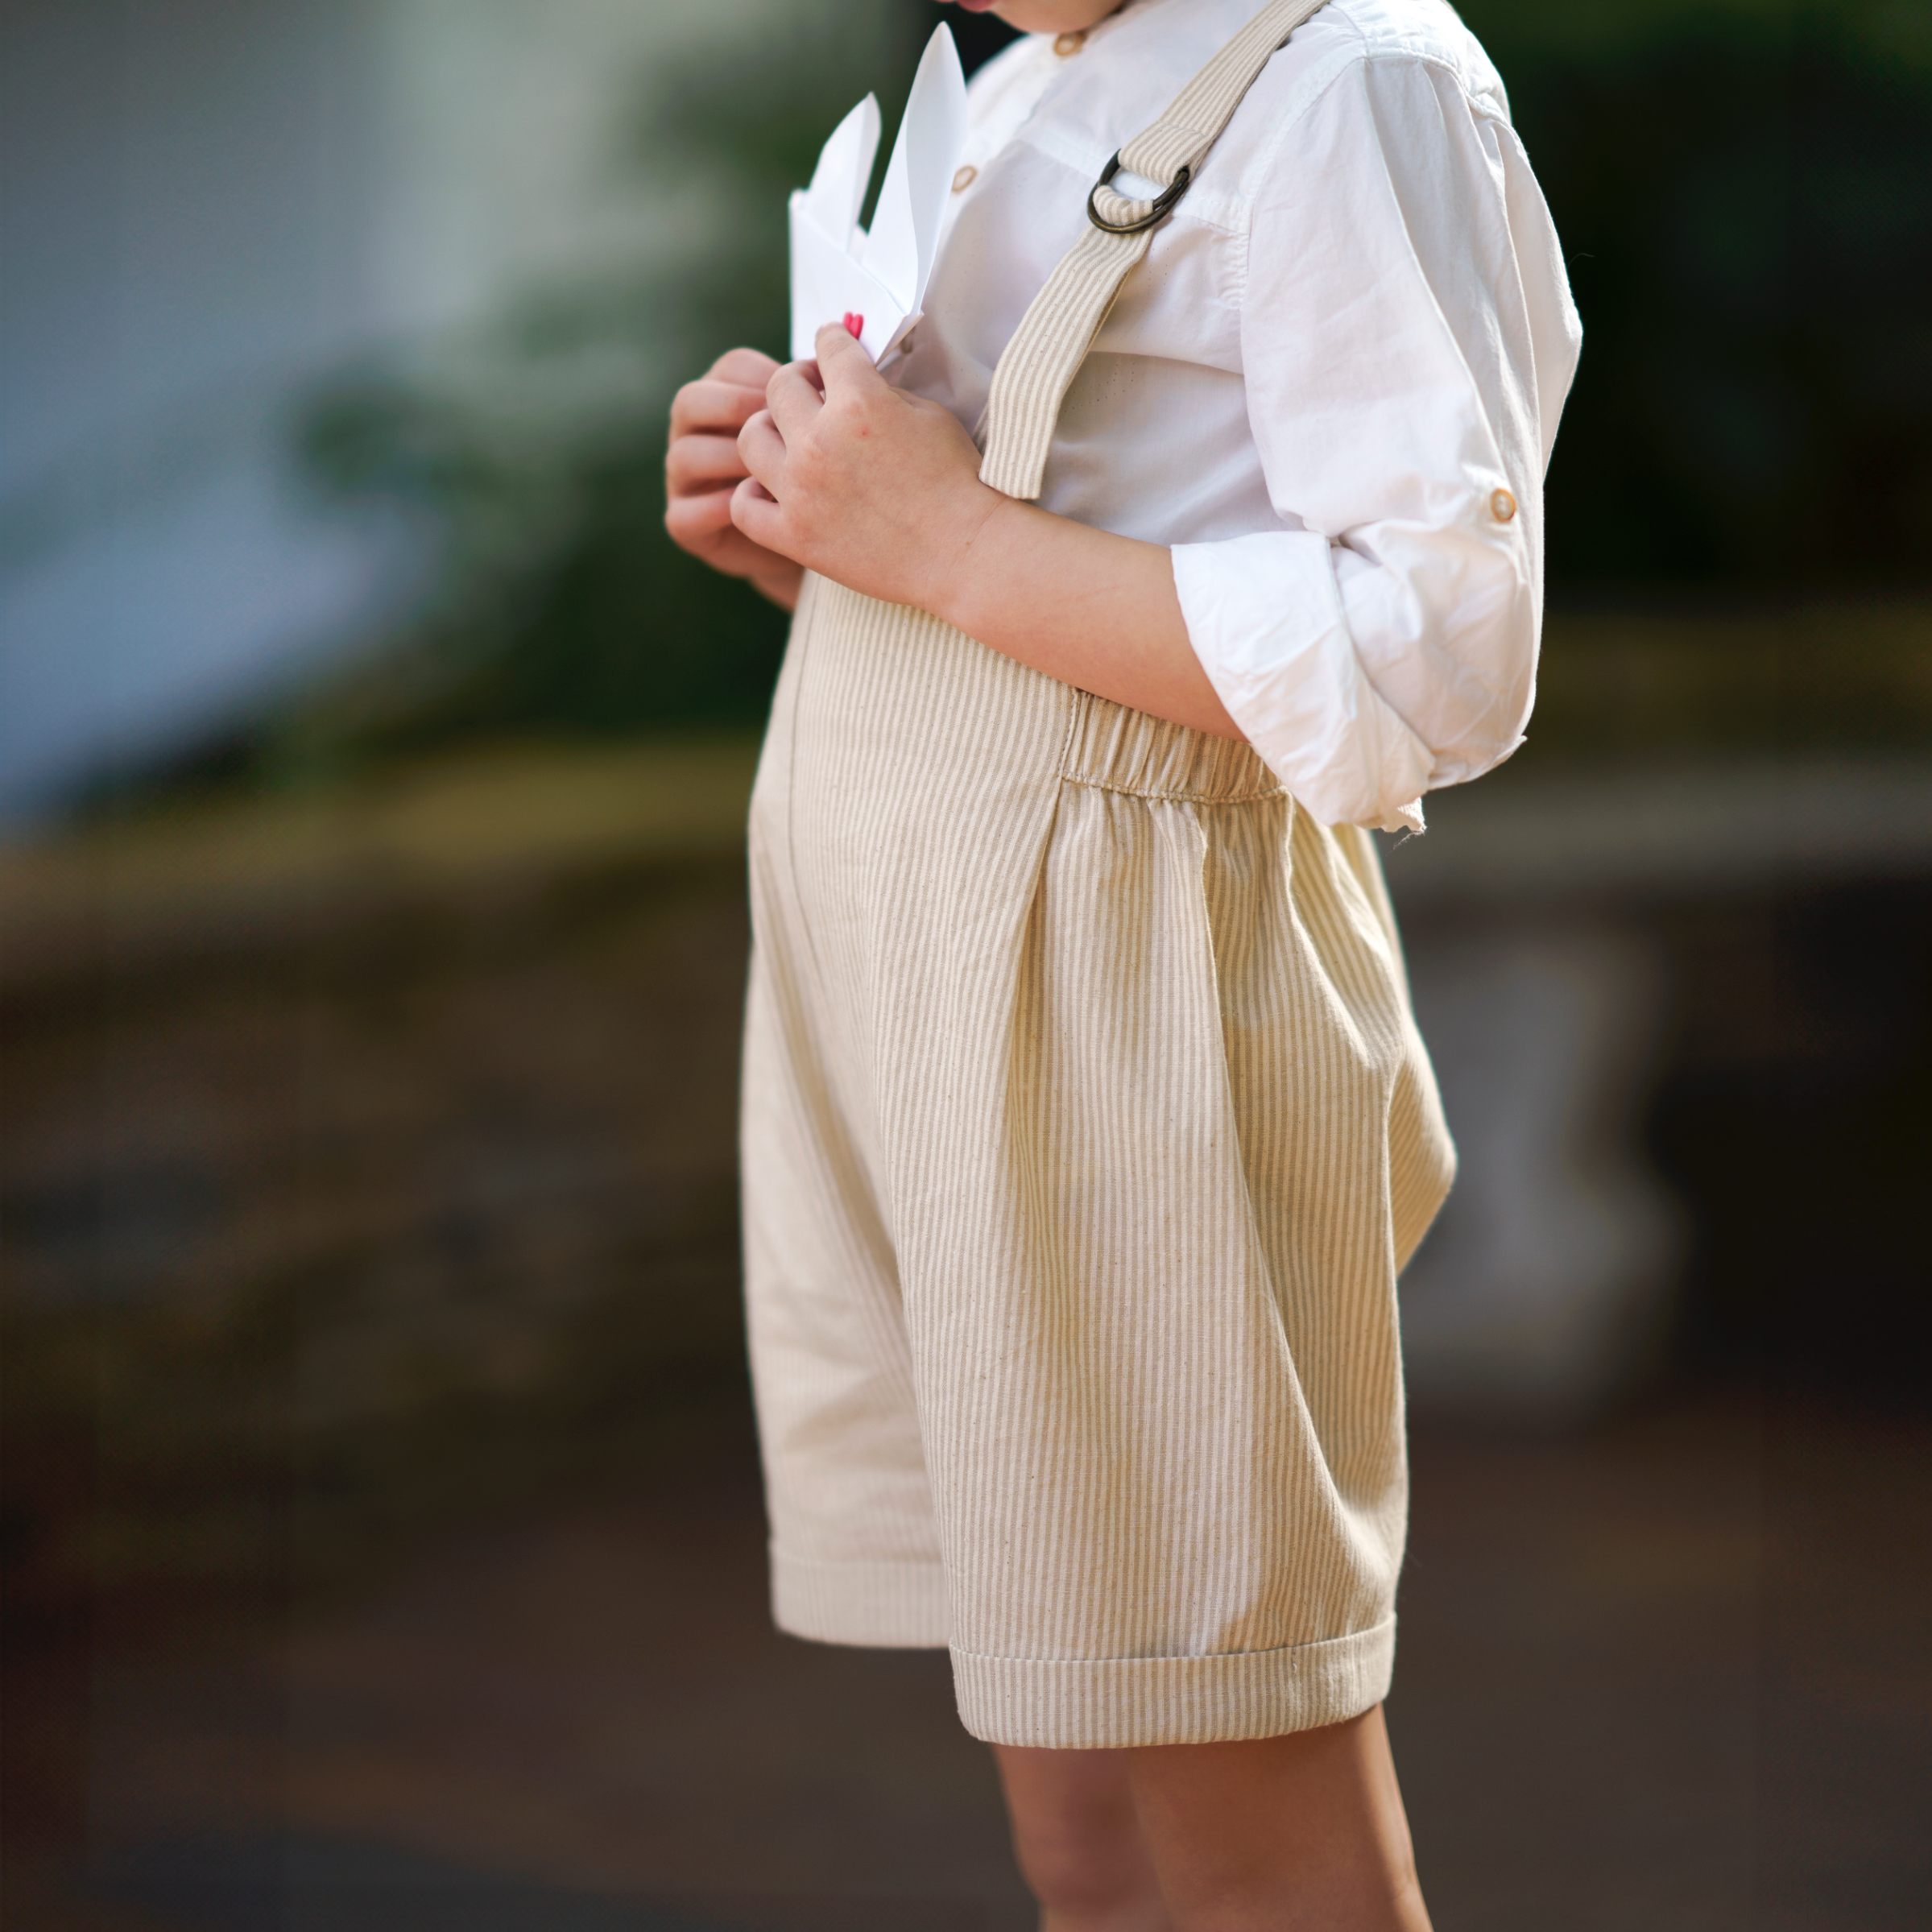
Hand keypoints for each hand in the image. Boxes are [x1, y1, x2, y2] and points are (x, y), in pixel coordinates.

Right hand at [665, 348, 804, 610]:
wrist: (814, 546)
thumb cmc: (826, 482)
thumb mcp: (826, 435)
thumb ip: (824, 404)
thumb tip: (850, 371)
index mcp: (728, 395)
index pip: (732, 367)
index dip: (765, 374)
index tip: (806, 389)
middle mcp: (696, 431)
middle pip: (691, 400)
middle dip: (736, 406)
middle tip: (778, 424)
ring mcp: (683, 478)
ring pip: (685, 455)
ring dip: (729, 458)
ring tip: (773, 471)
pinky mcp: (684, 523)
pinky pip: (686, 512)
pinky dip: (721, 508)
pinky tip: (760, 507)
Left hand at [732, 323, 1001, 616]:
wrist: (964, 555)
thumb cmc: (958, 484)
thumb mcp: (929, 415)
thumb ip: (882, 391)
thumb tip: (851, 379)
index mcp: (859, 402)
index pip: (828, 345)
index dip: (833, 340)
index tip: (833, 347)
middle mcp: (820, 441)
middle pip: (779, 385)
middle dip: (799, 381)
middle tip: (813, 392)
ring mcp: (802, 491)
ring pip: (749, 438)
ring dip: (768, 431)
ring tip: (789, 440)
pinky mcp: (794, 535)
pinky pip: (743, 505)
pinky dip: (752, 493)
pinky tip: (773, 489)